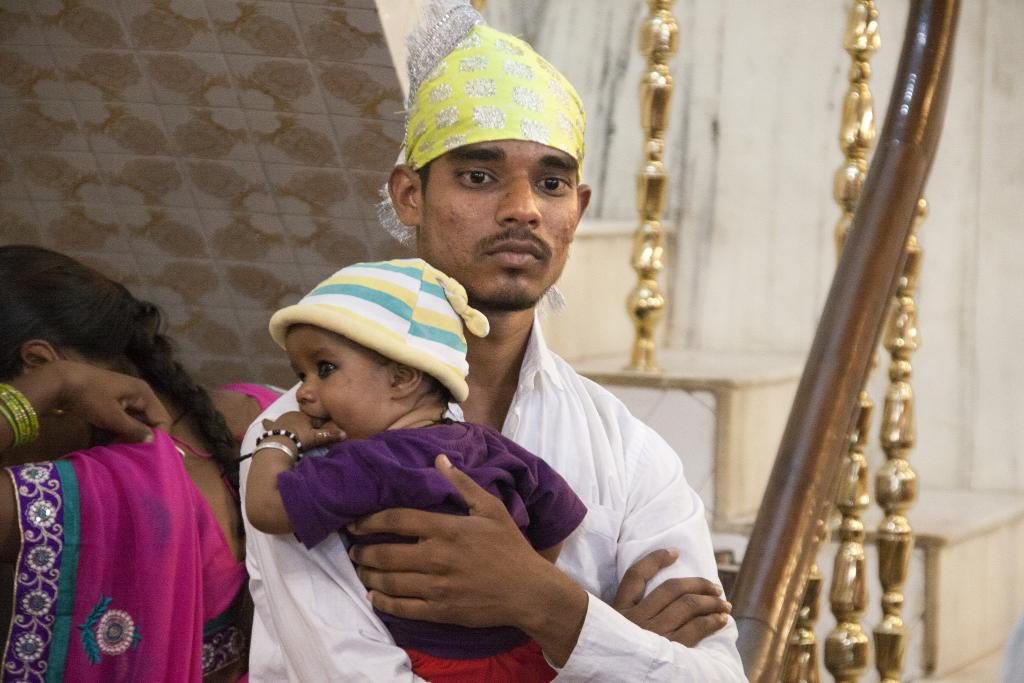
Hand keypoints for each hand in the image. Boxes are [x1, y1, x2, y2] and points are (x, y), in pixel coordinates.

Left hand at [15, 360, 171, 443]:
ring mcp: (125, 397)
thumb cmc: (90, 397)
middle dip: (142, 438)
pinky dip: (119, 430)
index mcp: (144, 393)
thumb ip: (134, 430)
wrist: (60, 381)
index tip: (149, 454)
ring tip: (122, 451)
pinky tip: (111, 442)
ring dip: (129, 436)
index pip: (162, 418)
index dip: (158, 436)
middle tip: (134, 455)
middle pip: (149, 420)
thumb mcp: (113, 416)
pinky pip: (123, 419)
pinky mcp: (112, 401)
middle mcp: (138, 394)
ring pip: (135, 421)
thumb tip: (153, 442)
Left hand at [261, 412, 343, 451]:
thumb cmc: (299, 439)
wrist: (280, 444)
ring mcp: (281, 421)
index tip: (320, 433)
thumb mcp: (316, 438)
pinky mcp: (272, 428)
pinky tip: (264, 421)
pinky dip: (269, 424)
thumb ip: (330, 435)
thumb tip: (345, 434)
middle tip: (306, 434)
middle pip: (301, 420)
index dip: (318, 427)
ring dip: (290, 425)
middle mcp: (292, 414)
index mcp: (304, 416)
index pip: (314, 420)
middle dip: (304, 425)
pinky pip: (270, 425)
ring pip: (288, 421)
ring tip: (292, 430)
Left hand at [348, 455, 587, 665]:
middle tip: (352, 550)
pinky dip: (383, 603)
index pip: (397, 520)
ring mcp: (437, 586)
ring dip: (368, 577)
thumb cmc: (510, 547)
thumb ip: (462, 484)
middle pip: (385, 554)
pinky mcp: (440, 610)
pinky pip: (402, 608)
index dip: (369, 520)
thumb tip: (439, 459)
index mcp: (447, 529)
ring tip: (361, 572)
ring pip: (389, 582)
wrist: (528, 591)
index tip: (354, 523)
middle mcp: (436, 557)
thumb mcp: (491, 509)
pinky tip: (374, 598)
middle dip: (362, 552)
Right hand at [612, 548, 730, 646]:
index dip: (657, 559)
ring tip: (723, 603)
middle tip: (715, 587)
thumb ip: (623, 614)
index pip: (637, 574)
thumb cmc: (613, 654)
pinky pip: (695, 630)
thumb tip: (652, 597)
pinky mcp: (668, 651)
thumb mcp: (610, 630)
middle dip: (698, 584)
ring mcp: (653, 634)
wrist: (608, 676)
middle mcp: (636, 618)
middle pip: (672, 589)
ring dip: (711, 602)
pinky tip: (721, 619)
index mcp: (619, 609)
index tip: (675, 551)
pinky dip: (711, 621)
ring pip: (688, 606)